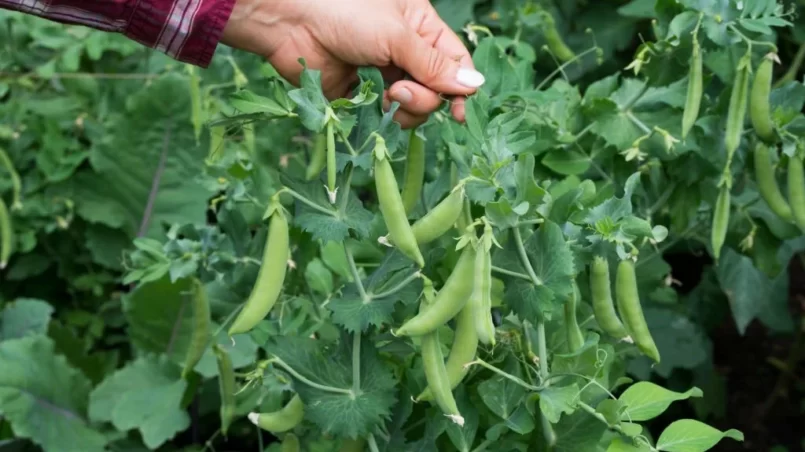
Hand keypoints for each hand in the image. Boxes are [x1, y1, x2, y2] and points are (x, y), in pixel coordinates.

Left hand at [221, 0, 484, 127]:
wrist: (290, 20)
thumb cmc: (346, 11)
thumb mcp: (397, 35)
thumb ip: (434, 64)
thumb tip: (474, 85)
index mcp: (420, 25)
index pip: (454, 60)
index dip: (460, 87)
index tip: (458, 113)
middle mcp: (405, 49)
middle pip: (435, 87)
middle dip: (426, 96)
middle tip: (400, 91)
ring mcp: (382, 71)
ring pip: (413, 103)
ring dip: (408, 107)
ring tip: (388, 96)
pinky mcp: (360, 91)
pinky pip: (384, 112)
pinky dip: (385, 115)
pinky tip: (378, 105)